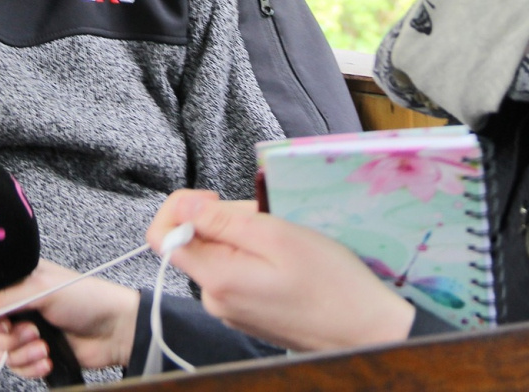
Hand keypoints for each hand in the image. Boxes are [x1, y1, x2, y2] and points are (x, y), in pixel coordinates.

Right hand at [0, 260, 140, 378]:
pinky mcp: (35, 354)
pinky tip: (49, 359)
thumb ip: (1, 299)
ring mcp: (25, 332)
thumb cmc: (87, 298)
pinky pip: (15, 369)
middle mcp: (16, 306)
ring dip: (20, 355)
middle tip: (30, 333)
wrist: (117, 330)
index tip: (4, 323)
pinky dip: (30, 367)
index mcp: (15, 282)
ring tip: (44, 347)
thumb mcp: (41, 291)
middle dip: (6, 340)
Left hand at [146, 189, 416, 352]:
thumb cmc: (330, 282)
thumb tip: (182, 206)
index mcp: (216, 278)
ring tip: (284, 240)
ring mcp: (232, 310)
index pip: (161, 237)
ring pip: (220, 255)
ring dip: (244, 237)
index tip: (214, 197)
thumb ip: (223, 221)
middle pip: (195, 242)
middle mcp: (215, 299)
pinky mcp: (249, 313)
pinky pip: (238, 273)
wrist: (367, 331)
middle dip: (225, 219)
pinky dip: (256, 257)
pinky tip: (287, 260)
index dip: (180, 206)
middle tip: (266, 218)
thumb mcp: (276, 235)